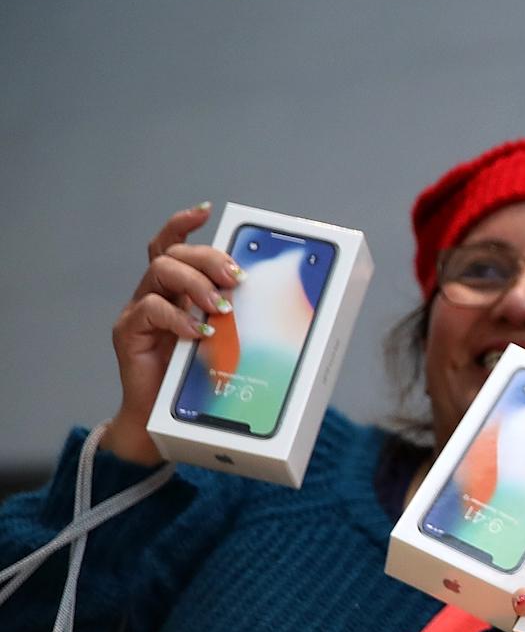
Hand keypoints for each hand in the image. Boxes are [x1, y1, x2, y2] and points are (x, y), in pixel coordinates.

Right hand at [105, 203, 237, 464]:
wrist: (159, 421)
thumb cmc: (195, 380)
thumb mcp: (224, 342)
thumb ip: (238, 322)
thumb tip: (289, 313)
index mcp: (175, 290)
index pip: (172, 245)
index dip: (184, 224)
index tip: (207, 211)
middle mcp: (153, 293)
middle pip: (173, 253)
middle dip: (207, 258)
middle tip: (234, 278)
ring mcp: (138, 310)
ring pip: (161, 273)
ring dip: (196, 284)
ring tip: (220, 308)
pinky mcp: (128, 332)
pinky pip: (150, 310)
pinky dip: (179, 318)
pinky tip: (199, 333)